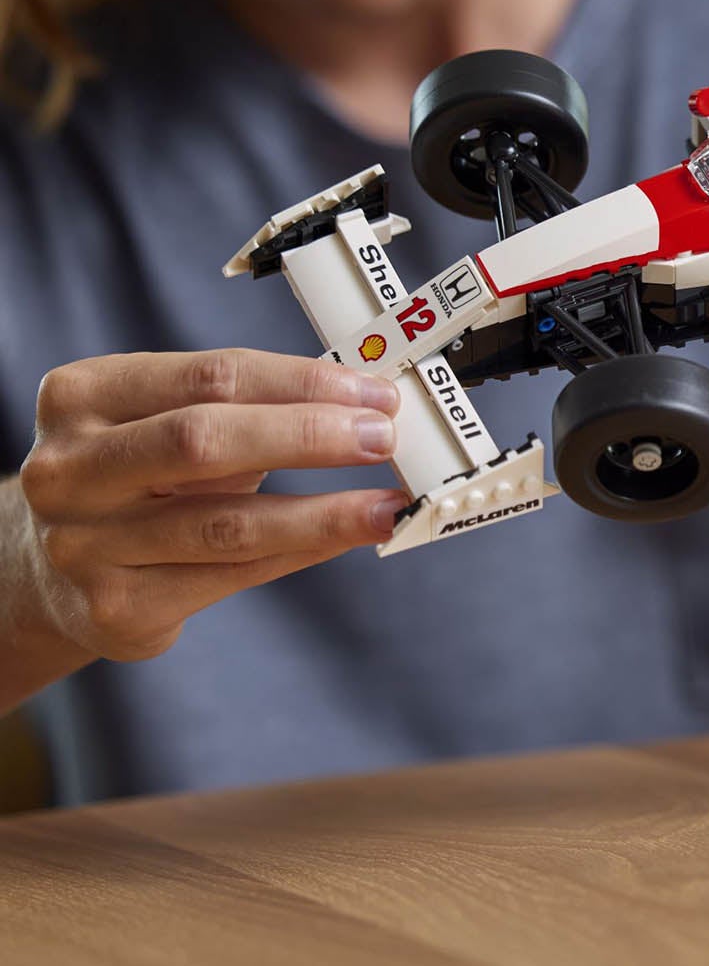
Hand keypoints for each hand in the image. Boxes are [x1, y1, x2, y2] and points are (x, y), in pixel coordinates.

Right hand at [15, 349, 404, 662]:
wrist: (47, 566)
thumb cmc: (137, 472)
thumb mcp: (166, 418)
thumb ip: (248, 404)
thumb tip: (362, 404)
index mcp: (82, 396)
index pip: (213, 375)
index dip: (303, 382)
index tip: (371, 392)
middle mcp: (70, 469)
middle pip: (206, 441)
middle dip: (309, 437)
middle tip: (382, 437)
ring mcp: (83, 544)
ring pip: (226, 524)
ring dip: (323, 514)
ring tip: (385, 505)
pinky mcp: (114, 608)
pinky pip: (231, 576)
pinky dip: (301, 552)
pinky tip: (345, 538)